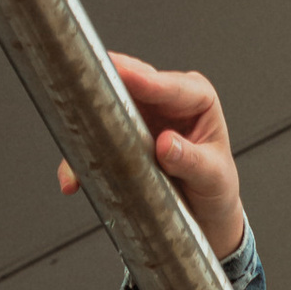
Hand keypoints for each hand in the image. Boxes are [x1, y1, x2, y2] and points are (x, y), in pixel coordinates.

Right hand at [57, 52, 247, 261]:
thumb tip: (166, 144)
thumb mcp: (214, 178)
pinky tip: (73, 175)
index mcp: (196, 96)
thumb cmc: (217, 188)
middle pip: (128, 83)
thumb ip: (192, 161)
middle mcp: (164, 98)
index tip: (123, 74)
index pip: (167, 85)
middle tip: (82, 92)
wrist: (206, 215)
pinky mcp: (119, 135)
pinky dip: (81, 157)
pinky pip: (94, 139)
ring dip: (86, 120)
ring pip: (104, 105)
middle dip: (103, 86)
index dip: (143, 79)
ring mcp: (138, 114)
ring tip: (74, 138)